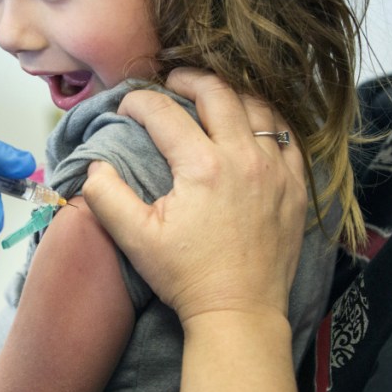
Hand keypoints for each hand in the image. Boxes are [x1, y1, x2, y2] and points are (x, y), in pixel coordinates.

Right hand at [83, 68, 306, 324]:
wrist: (238, 312)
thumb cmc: (186, 277)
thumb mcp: (134, 238)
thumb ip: (106, 194)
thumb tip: (96, 164)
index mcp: (201, 166)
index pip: (164, 112)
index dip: (138, 101)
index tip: (126, 107)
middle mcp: (243, 158)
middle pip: (218, 92)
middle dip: (189, 79)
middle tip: (172, 83)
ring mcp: (275, 170)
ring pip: (258, 107)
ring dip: (231, 94)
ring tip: (212, 97)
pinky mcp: (295, 187)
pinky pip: (288, 137)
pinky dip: (267, 121)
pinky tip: (252, 126)